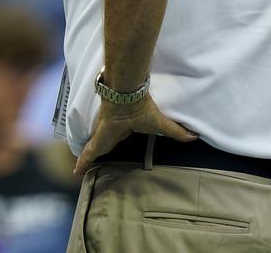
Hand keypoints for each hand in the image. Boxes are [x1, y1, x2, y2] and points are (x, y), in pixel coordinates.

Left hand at [73, 94, 196, 177]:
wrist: (127, 99)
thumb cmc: (143, 110)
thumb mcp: (161, 125)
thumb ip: (176, 131)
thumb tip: (195, 136)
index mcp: (123, 128)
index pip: (116, 136)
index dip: (114, 140)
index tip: (113, 144)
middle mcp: (110, 132)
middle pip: (101, 144)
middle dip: (96, 150)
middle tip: (90, 162)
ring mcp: (102, 137)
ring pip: (91, 151)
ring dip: (86, 158)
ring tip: (79, 169)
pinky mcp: (97, 141)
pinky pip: (87, 154)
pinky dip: (82, 162)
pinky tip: (75, 172)